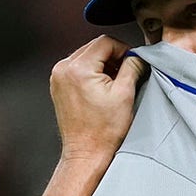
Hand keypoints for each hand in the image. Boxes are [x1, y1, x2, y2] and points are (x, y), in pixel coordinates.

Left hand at [49, 35, 148, 161]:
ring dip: (103, 64)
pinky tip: (102, 88)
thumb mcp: (125, 94)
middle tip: (126, 73)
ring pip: (86, 56)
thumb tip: (137, 56)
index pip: (105, 42)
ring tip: (114, 83)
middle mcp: (63, 70)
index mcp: (78, 69)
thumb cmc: (104, 131)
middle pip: (94, 47)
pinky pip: (77, 68)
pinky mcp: (58, 86)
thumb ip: (132, 67)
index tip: (133, 62)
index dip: (124, 49)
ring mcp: (58, 78)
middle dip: (113, 57)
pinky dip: (92, 72)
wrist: (86, 153)